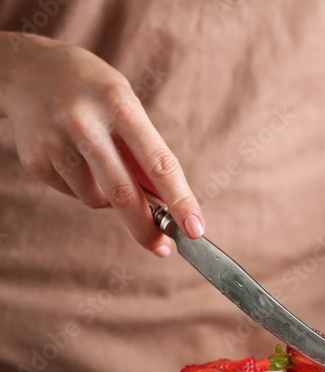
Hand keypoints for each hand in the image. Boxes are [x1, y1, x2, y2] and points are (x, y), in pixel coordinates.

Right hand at [0, 33, 202, 254]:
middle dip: (147, 228)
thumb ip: (145, 154)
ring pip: (97, 200)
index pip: (158, 163)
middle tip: (162, 248)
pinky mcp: (35, 159)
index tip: (195, 229)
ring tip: (102, 164)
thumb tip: (166, 206)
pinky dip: (84, 188)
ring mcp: (55, 141)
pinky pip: (73, 193)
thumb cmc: (94, 93)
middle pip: (124, 192)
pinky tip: (74, 157)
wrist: (28, 69)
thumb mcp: (127, 107)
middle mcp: (85, 123)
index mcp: (120, 105)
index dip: (180, 200)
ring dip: (111, 200)